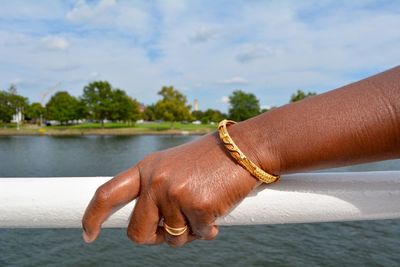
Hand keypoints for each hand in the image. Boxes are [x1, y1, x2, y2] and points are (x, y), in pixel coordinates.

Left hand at [82, 132, 260, 246]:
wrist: (244, 149)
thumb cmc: (210, 160)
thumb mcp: (174, 166)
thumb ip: (155, 190)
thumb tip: (149, 229)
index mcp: (147, 168)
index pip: (107, 193)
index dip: (92, 216)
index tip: (87, 234)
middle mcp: (155, 180)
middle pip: (136, 231)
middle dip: (152, 239)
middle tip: (168, 233)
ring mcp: (174, 193)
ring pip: (171, 239)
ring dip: (188, 233)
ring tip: (202, 210)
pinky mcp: (197, 206)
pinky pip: (198, 236)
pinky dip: (208, 230)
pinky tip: (217, 210)